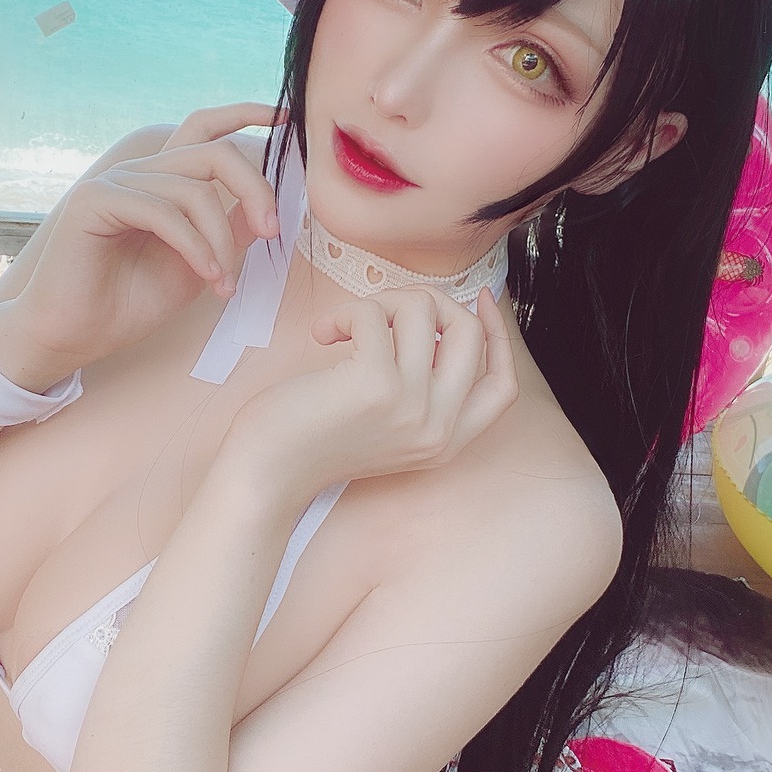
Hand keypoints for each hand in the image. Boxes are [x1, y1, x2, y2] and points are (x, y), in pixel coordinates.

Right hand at [12, 102, 286, 367]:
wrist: (73, 336)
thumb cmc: (127, 304)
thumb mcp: (199, 265)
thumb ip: (230, 233)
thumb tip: (270, 208)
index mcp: (162, 182)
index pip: (204, 128)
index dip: (244, 114)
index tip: (284, 118)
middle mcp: (139, 174)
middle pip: (213, 153)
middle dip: (254, 190)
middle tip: (272, 232)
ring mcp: (115, 183)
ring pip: (193, 190)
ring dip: (220, 240)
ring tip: (223, 283)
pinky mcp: (94, 201)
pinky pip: (162, 211)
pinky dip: (194, 246)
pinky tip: (207, 276)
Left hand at [225, 285, 519, 498]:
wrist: (268, 472)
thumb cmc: (316, 437)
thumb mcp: (388, 423)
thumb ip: (422, 386)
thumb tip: (437, 318)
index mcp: (447, 442)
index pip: (503, 386)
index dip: (498, 336)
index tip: (476, 299)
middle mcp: (438, 429)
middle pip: (470, 335)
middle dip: (431, 302)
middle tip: (385, 308)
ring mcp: (411, 407)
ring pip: (423, 311)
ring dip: (379, 303)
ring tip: (345, 326)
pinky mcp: (375, 385)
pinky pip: (375, 313)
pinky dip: (348, 312)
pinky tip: (325, 334)